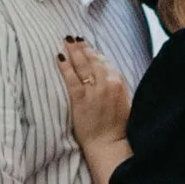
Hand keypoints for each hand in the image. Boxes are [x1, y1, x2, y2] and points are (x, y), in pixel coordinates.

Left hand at [57, 37, 130, 151]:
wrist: (110, 144)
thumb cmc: (119, 127)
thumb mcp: (125, 101)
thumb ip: (117, 86)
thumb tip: (108, 75)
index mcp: (119, 83)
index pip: (104, 62)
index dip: (94, 52)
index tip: (87, 46)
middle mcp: (107, 83)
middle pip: (92, 60)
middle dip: (82, 48)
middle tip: (73, 39)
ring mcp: (93, 91)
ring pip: (82, 66)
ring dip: (74, 51)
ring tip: (66, 42)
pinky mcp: (80, 100)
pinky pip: (71, 79)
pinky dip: (65, 67)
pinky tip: (59, 57)